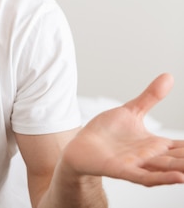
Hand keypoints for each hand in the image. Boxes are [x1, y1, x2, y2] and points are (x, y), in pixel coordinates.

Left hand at [62, 73, 183, 185]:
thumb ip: (151, 97)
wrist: (79, 146)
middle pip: (181, 160)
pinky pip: (145, 177)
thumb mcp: (131, 111)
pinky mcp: (121, 170)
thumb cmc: (105, 133)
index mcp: (155, 144)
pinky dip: (162, 178)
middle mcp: (150, 157)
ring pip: (168, 169)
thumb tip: (169, 76)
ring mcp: (137, 164)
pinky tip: (179, 177)